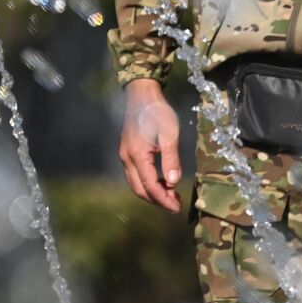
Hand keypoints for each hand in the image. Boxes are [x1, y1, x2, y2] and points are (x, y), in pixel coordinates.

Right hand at [119, 78, 182, 213]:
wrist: (141, 95)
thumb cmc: (158, 112)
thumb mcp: (169, 134)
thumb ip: (171, 159)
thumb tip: (173, 182)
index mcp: (137, 155)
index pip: (149, 186)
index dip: (163, 199)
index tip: (176, 208)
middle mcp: (126, 158)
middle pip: (140, 189)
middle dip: (158, 200)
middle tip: (175, 205)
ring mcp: (125, 155)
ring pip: (136, 183)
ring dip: (153, 192)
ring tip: (172, 195)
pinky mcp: (127, 152)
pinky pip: (136, 175)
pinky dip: (148, 182)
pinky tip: (162, 181)